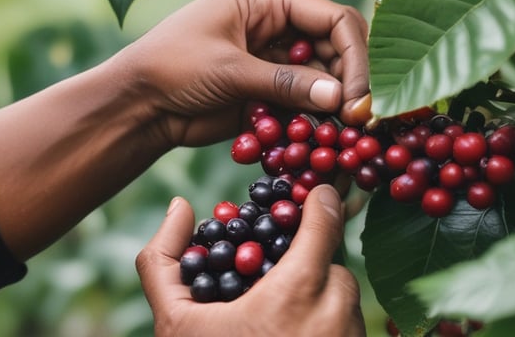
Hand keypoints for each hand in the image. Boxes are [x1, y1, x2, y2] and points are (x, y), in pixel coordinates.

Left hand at [120, 0, 370, 148]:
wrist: (137, 104)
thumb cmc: (172, 67)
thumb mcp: (228, 69)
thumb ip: (285, 83)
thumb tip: (341, 98)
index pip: (332, 17)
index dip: (355, 54)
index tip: (360, 96)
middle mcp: (275, 22)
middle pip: (333, 47)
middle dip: (347, 82)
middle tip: (355, 120)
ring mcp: (271, 56)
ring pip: (322, 78)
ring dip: (329, 105)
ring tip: (335, 133)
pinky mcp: (266, 87)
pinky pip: (302, 101)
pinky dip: (309, 119)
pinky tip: (312, 138)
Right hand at [136, 185, 365, 336]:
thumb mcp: (173, 321)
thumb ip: (164, 258)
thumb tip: (179, 205)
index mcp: (294, 297)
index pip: (326, 225)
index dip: (323, 202)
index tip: (318, 191)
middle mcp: (333, 321)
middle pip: (337, 266)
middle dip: (314, 260)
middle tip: (283, 268)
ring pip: (347, 302)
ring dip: (323, 297)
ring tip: (285, 315)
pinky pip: (349, 333)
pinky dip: (329, 326)